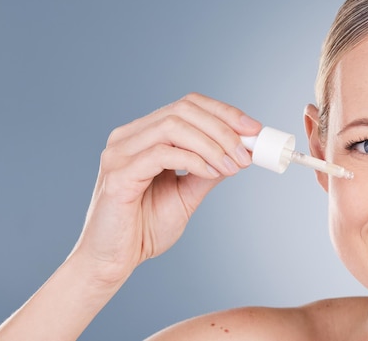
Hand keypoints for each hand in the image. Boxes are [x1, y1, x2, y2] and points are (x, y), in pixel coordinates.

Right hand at [71, 93, 260, 285]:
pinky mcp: (118, 174)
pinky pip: (162, 154)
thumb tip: (241, 153)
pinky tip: (212, 173)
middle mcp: (129, 137)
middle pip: (183, 110)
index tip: (254, 130)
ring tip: (233, 166)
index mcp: (144, 136)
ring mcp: (119, 153)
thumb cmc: (145, 229)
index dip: (223, 113)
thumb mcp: (187, 194)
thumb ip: (208, 171)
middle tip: (247, 152)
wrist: (114, 262)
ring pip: (174, 126)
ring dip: (212, 144)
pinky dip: (194, 160)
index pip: (187, 105)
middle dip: (223, 128)